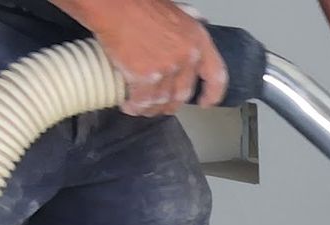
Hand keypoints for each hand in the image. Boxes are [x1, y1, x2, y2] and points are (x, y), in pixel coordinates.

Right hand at [71, 0, 226, 116]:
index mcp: (198, 40)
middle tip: (161, 107)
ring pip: (162, 100)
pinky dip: (135, 106)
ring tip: (141, 108)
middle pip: (183, 93)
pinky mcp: (145, 77)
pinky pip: (143, 100)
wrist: (114, 4)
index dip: (212, 94)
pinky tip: (129, 106)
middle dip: (171, 105)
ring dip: (151, 108)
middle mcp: (187, 56)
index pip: (216, 76)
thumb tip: (200, 18)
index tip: (205, 103)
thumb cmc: (140, 3)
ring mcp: (167, 68)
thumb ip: (188, 23)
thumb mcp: (176, 9)